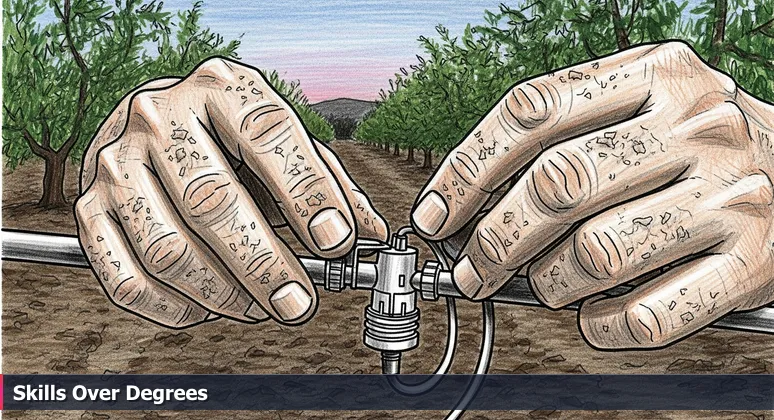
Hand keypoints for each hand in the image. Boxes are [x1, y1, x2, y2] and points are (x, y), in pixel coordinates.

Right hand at [76, 58, 387, 327]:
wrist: (154, 121)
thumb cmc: (232, 139)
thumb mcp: (284, 145)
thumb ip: (329, 186)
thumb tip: (371, 235)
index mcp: (221, 88)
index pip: (267, 136)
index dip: (306, 193)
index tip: (337, 241)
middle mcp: (160, 116)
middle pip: (212, 201)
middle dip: (263, 264)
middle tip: (298, 302)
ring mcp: (117, 162)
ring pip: (168, 250)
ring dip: (222, 294)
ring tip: (258, 307)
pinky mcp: (90, 209)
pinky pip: (125, 278)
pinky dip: (172, 308)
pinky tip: (207, 308)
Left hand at [411, 41, 773, 348]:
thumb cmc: (696, 146)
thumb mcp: (642, 107)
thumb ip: (566, 134)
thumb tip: (473, 199)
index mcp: (656, 73)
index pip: (532, 111)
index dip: (468, 168)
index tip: (436, 214)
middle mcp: (697, 125)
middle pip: (557, 184)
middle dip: (495, 240)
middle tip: (474, 269)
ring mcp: (730, 192)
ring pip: (597, 251)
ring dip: (548, 282)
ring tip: (545, 285)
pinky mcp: (754, 261)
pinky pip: (653, 313)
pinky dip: (605, 326)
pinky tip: (595, 317)